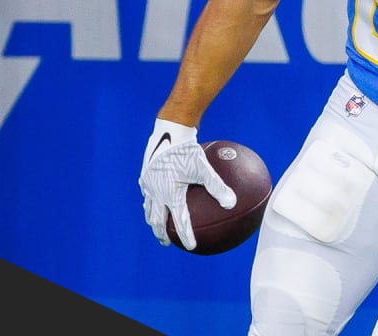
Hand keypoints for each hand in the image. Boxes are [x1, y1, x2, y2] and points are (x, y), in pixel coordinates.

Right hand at [139, 118, 236, 249]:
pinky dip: (151, 200)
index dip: (185, 236)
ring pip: (148, 207)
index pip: (179, 222)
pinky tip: (157, 197)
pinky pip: (147, 192)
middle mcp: (155, 192)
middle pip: (156, 219)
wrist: (168, 130)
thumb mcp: (204, 169)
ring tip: (158, 224)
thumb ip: (218, 187)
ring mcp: (148, 183)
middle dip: (161, 232)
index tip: (191, 247)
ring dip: (153, 218)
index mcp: (169, 195)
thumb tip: (232, 203)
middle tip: (167, 242)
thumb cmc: (187, 149)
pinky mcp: (145, 173)